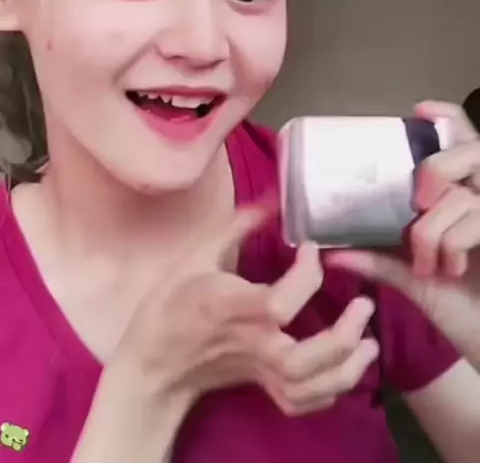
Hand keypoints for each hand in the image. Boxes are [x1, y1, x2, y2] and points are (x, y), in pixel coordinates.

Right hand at [114, 203, 378, 415]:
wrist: (152, 361)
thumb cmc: (171, 302)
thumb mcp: (197, 254)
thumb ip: (238, 225)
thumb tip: (274, 197)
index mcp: (230, 307)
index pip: (280, 303)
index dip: (306, 274)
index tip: (312, 248)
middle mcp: (249, 343)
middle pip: (302, 359)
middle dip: (342, 338)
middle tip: (364, 306)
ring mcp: (256, 370)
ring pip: (307, 387)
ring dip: (345, 371)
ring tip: (369, 345)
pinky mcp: (261, 385)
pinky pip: (299, 402)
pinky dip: (328, 392)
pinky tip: (344, 369)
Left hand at [326, 101, 479, 364]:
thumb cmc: (461, 309)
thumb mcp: (414, 278)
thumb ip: (378, 257)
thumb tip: (328, 251)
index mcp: (466, 198)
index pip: (463, 139)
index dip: (447, 118)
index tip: (419, 109)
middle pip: (469, 151)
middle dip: (436, 170)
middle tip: (418, 202)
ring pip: (460, 195)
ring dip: (433, 230)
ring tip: (428, 262)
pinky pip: (474, 217)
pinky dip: (452, 244)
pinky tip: (451, 270)